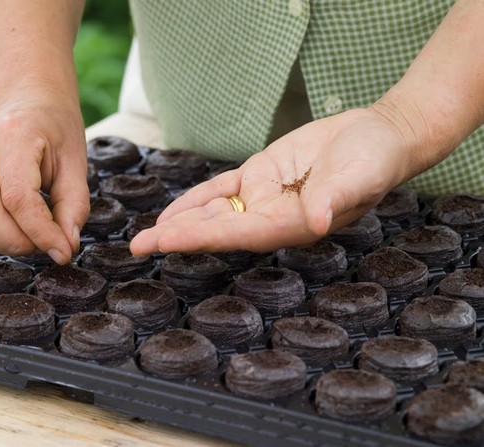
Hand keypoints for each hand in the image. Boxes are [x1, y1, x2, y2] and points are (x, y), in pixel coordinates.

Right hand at [0, 95, 88, 263]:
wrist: (30, 100)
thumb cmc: (57, 130)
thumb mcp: (76, 164)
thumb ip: (74, 206)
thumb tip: (66, 247)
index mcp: (14, 137)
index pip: (19, 198)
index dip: (40, 233)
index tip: (63, 252)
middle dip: (18, 241)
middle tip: (47, 247)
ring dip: (3, 242)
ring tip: (33, 241)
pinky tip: (16, 232)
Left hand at [130, 107, 413, 255]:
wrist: (378, 136)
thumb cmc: (375, 159)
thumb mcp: (360, 175)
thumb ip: (336, 198)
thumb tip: (317, 221)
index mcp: (293, 225)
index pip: (240, 234)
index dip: (202, 237)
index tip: (167, 240)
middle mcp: (272, 217)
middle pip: (217, 229)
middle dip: (177, 237)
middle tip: (138, 247)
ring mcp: (262, 198)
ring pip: (213, 212)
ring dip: (179, 222)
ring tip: (144, 236)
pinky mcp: (259, 175)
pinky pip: (221, 189)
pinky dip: (196, 199)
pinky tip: (171, 212)